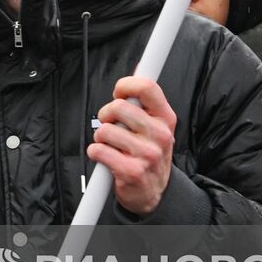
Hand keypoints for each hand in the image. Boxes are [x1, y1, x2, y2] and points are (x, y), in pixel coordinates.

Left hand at [88, 76, 176, 215]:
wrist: (154, 194)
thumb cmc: (149, 153)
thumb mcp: (155, 125)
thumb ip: (146, 100)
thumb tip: (140, 67)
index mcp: (166, 118)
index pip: (147, 87)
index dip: (126, 84)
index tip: (119, 91)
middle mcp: (160, 135)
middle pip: (118, 107)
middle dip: (106, 115)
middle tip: (111, 125)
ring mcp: (147, 154)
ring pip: (105, 130)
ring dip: (100, 137)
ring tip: (111, 145)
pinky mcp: (131, 171)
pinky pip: (98, 150)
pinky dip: (95, 152)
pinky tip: (106, 158)